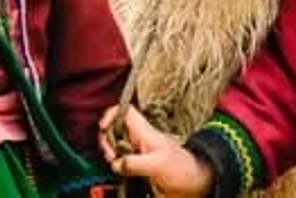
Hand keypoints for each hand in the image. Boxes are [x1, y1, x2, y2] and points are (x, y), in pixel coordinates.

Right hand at [99, 105, 213, 197]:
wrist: (191, 184)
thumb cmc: (181, 168)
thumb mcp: (158, 164)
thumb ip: (135, 163)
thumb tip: (116, 164)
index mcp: (144, 131)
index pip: (125, 111)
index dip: (111, 114)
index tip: (103, 127)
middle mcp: (138, 139)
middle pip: (113, 129)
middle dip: (106, 140)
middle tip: (112, 155)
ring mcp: (136, 152)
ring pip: (114, 146)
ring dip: (110, 155)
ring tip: (116, 165)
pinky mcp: (136, 166)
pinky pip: (119, 162)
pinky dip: (115, 167)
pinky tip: (120, 174)